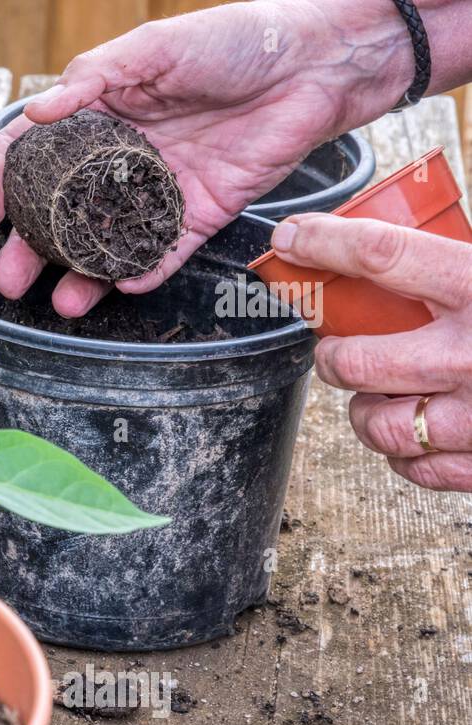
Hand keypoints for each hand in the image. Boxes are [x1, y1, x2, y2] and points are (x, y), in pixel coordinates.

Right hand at [0, 0, 415, 315]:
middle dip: (31, 251)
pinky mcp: (202, 213)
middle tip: (9, 282)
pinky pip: (167, 252)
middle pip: (60, 214)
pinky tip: (121, 287)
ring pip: (107, 243)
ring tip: (63, 304)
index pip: (31, 159)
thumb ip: (94, 78)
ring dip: (82, 276)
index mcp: (98, 116)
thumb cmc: (235, 39)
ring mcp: (159, 191)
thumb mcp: (153, 46)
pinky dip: (144, 272)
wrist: (317, 61)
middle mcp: (120, 159)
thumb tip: (38, 112)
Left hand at [270, 213, 471, 491]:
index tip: (291, 238)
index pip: (383, 255)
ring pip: (374, 422)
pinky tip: (418, 430)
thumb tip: (394, 252)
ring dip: (364, 409)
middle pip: (354, 358)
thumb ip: (460, 263)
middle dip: (332, 355)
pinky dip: (405, 452)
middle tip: (335, 348)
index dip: (325, 243)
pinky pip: (413, 466)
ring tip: (382, 393)